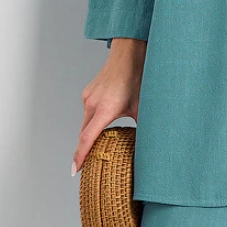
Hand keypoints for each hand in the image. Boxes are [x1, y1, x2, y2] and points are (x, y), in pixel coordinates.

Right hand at [73, 38, 146, 174]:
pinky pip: (88, 112)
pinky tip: (104, 122)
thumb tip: (150, 145)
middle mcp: (92, 104)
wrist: (128, 55)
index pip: (87, 139)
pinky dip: (93, 121)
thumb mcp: (143, 108)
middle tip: (86, 166)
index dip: (81, 157)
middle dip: (84, 150)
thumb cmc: (137, 79)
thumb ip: (143, 128)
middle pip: (84, 134)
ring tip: (98, 146)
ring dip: (91, 134)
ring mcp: (88, 97)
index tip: (75, 170)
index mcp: (104, 110)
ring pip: (86, 123)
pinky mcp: (88, 93)